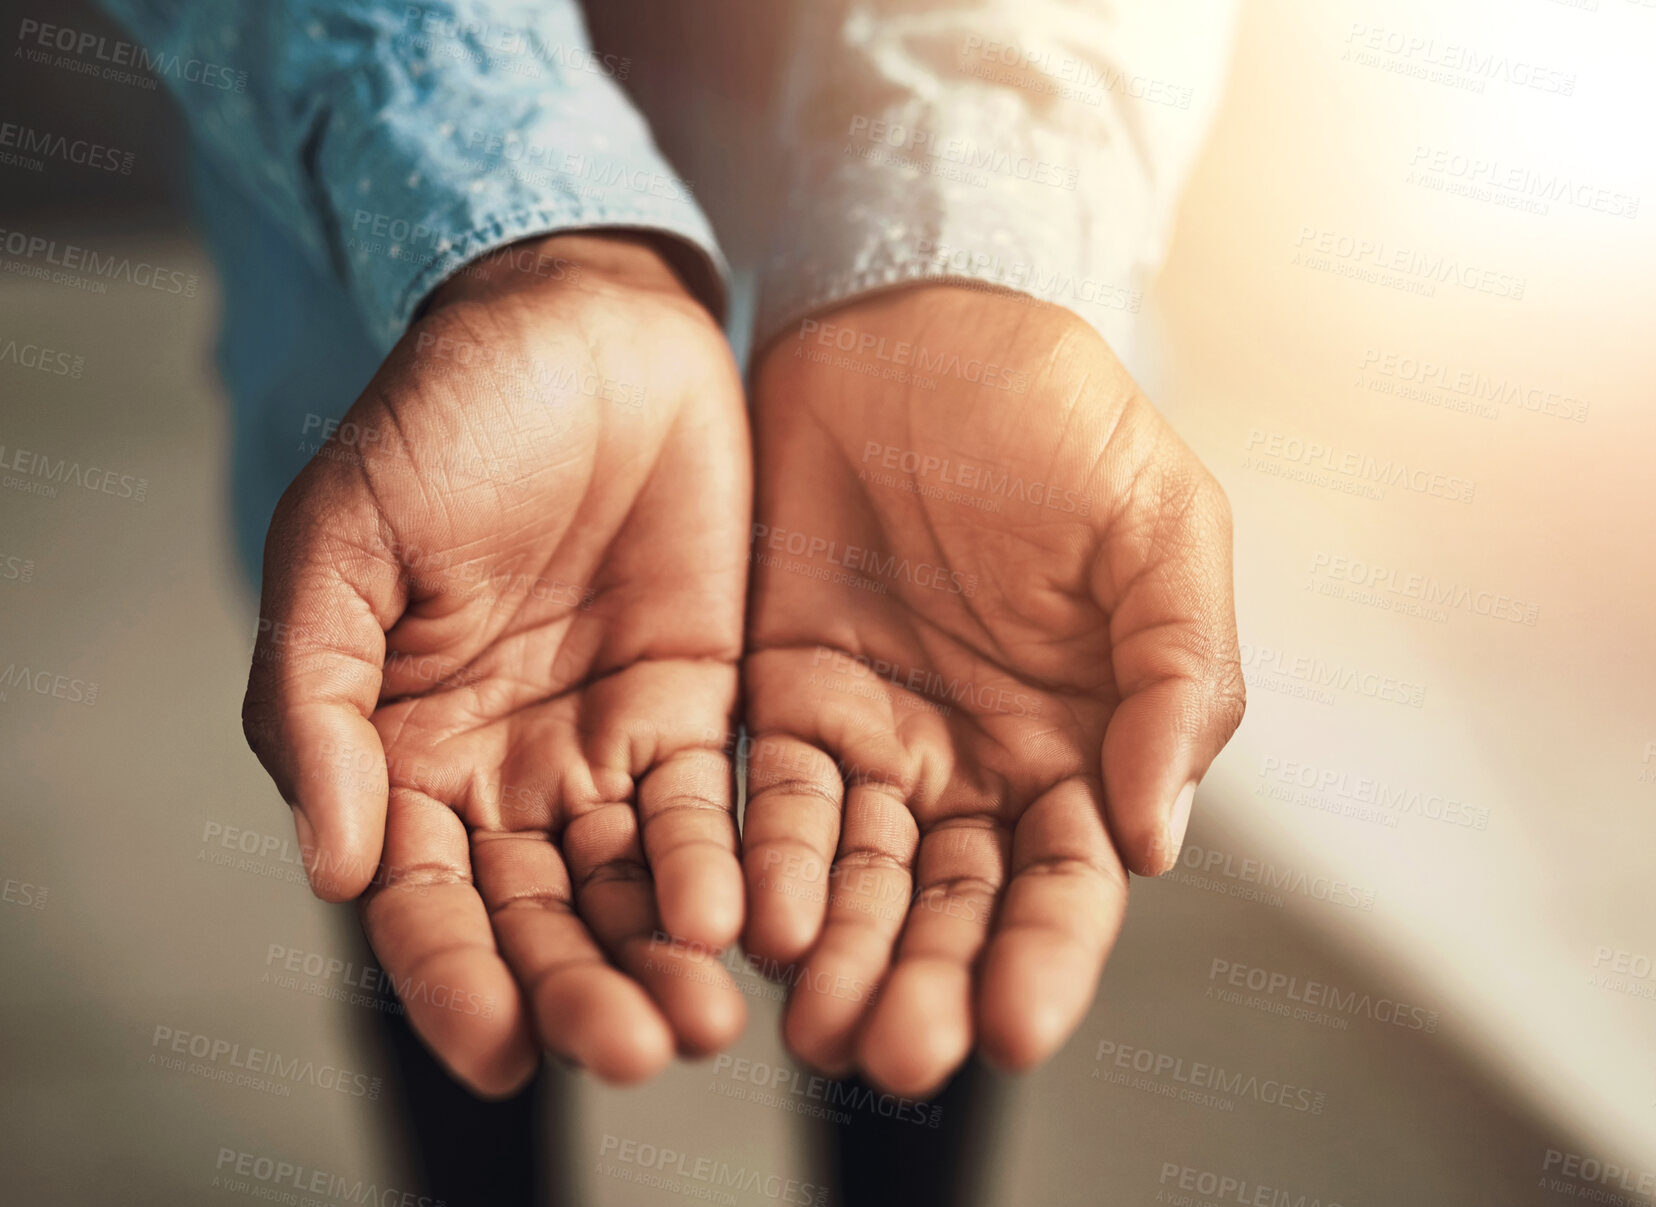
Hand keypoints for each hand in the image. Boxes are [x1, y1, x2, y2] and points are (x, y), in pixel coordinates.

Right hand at [242, 234, 750, 1094]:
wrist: (581, 327)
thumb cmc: (442, 421)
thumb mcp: (341, 548)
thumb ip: (318, 705)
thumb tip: (335, 870)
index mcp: (400, 749)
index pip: (423, 899)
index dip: (453, 982)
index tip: (500, 1054)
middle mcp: (504, 768)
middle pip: (538, 915)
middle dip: (580, 991)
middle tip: (632, 1053)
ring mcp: (605, 741)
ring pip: (631, 883)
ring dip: (661, 956)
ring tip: (699, 1022)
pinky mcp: (699, 702)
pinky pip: (712, 805)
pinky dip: (724, 865)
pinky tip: (744, 922)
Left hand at [741, 285, 1244, 1095]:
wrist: (923, 326)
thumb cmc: (1061, 419)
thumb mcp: (1160, 528)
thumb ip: (1175, 674)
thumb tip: (1155, 840)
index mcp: (1083, 740)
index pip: (1070, 883)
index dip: (1048, 960)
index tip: (1014, 1028)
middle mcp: (977, 763)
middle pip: (952, 906)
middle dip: (926, 984)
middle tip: (894, 1053)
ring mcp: (877, 737)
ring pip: (856, 879)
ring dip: (838, 955)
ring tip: (817, 1026)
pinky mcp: (781, 697)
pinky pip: (771, 800)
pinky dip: (763, 862)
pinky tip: (755, 918)